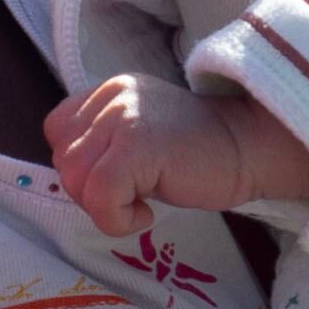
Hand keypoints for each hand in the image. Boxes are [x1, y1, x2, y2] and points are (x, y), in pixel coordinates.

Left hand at [43, 72, 308, 226]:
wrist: (250, 148)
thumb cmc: (199, 153)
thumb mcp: (140, 133)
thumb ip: (104, 141)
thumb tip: (71, 178)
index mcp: (110, 90)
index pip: (57, 129)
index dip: (80, 164)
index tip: (118, 177)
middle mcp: (113, 96)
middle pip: (63, 159)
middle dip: (90, 190)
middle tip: (132, 195)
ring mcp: (124, 117)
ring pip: (75, 179)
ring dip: (104, 206)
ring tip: (141, 202)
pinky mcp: (137, 146)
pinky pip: (99, 197)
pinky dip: (117, 219)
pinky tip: (148, 213)